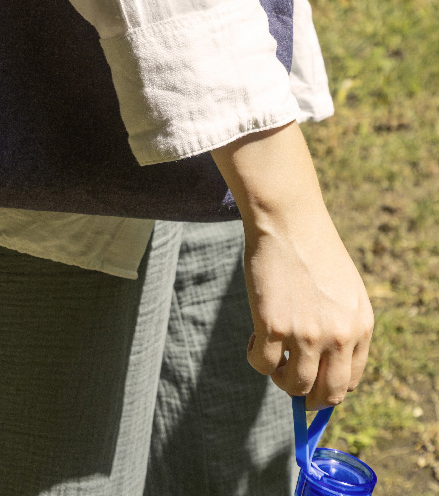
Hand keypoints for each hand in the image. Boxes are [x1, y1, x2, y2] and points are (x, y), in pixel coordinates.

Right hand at [212, 122, 373, 409]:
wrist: (288, 218)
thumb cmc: (312, 248)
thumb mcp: (343, 290)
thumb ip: (341, 327)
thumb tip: (322, 369)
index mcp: (361, 327)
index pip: (349, 381)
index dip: (328, 388)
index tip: (312, 383)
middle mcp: (339, 336)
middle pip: (326, 394)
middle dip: (306, 397)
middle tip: (288, 381)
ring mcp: (306, 334)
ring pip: (292, 385)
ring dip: (279, 378)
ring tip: (271, 354)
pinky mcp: (273, 326)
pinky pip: (261, 364)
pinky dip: (255, 358)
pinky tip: (254, 337)